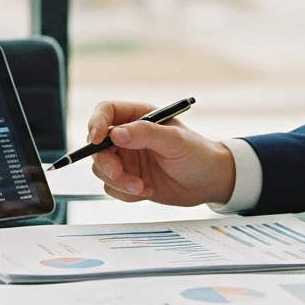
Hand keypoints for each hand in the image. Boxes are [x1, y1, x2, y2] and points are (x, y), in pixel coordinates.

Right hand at [86, 100, 236, 206]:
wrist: (208, 182)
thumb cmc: (197, 154)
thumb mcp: (175, 141)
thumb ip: (146, 134)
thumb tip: (116, 133)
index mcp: (138, 116)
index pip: (106, 111)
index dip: (96, 123)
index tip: (96, 139)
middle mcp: (128, 136)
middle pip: (97, 145)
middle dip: (105, 162)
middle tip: (118, 174)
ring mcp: (126, 159)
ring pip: (101, 169)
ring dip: (118, 181)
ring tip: (142, 186)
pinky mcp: (128, 179)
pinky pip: (112, 187)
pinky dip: (125, 193)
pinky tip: (147, 190)